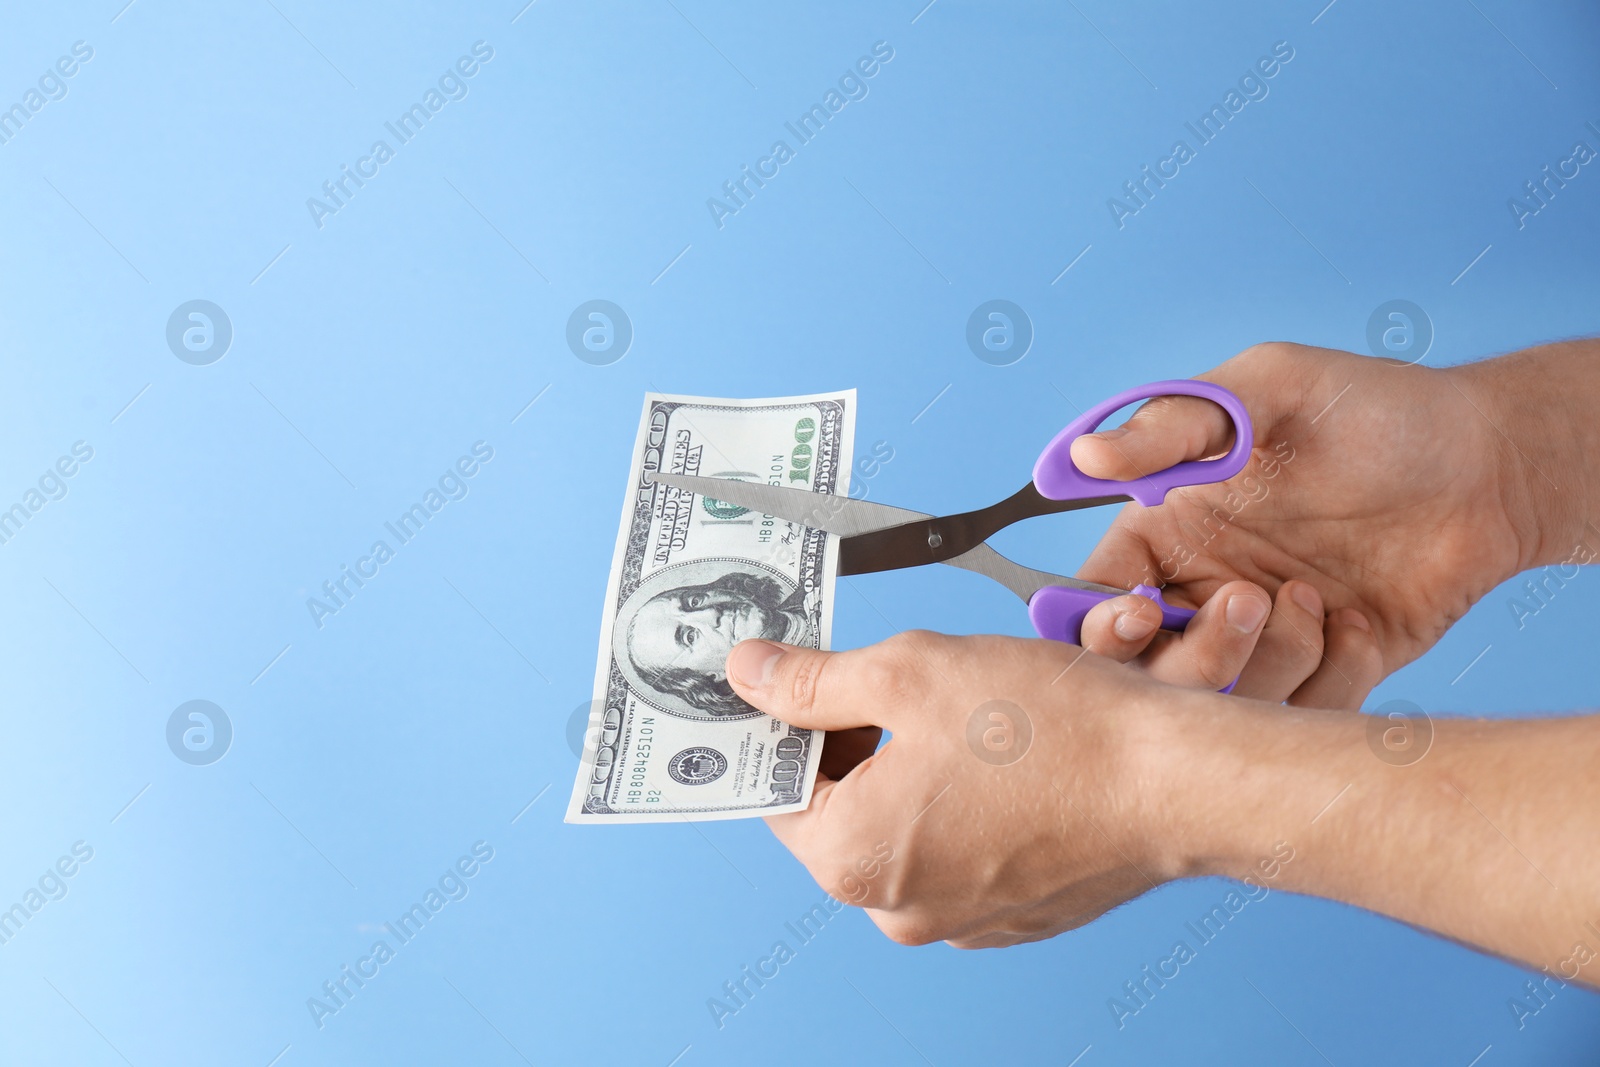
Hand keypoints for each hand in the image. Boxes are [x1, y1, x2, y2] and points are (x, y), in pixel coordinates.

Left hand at [728, 631, 1599, 979]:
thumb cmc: (1053, 728)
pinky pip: (961, 848)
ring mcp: (961, 918)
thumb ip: (811, 680)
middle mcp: (898, 907)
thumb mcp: (907, 672)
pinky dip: (965, 801)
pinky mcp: (1015, 913)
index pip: (775, 787)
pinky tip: (1003, 754)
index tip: (797, 679)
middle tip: (888, 679)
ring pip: (904, 826)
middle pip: (837, 810)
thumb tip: (748, 675)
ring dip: (912, 767)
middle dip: (852, 740)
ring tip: (959, 711)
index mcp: (851, 857)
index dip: (783, 723)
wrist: (1177, 779)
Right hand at [1070, 342, 1530, 707]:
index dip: (1099, 627)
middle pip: (1148, 677)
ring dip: (1275, 660)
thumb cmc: (1378, 410)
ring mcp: (1265, 643)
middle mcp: (1203, 593)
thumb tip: (1087, 456)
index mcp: (1165, 533)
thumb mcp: (1268, 390)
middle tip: (1252, 598)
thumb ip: (1173, 426)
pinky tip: (1362, 623)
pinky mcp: (1327, 678)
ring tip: (1321, 598)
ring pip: (1226, 709)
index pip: (1091, 602)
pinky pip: (1304, 722)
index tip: (1141, 614)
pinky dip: (1333, 679)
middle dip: (1196, 654)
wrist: (1493, 465)